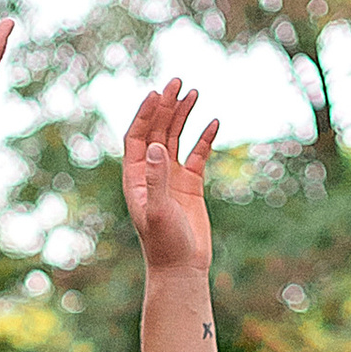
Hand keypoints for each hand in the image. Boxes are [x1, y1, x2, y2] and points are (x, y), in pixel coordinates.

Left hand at [121, 77, 218, 278]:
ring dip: (183, 115)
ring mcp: (171, 178)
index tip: (157, 93)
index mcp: (136, 177)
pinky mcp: (191, 185)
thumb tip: (157, 146)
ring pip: (176, 138)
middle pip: (157, 131)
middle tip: (178, 82)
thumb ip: (157, 179)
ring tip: (194, 93)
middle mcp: (152, 173)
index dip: (145, 114)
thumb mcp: (158, 211)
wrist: (181, 269)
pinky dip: (204, 138)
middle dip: (166, 106)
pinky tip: (213, 122)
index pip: (137, 137)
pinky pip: (197, 154)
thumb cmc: (164, 244)